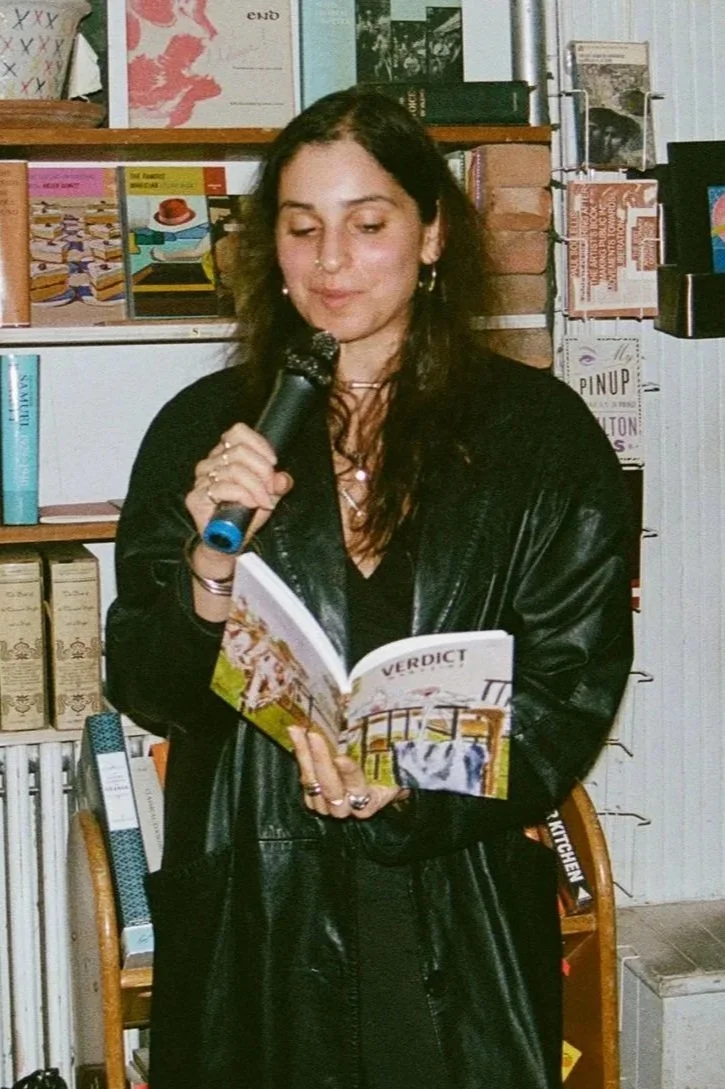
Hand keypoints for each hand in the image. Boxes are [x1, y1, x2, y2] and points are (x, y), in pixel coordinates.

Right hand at [185, 422, 292, 543]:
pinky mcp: (195, 497)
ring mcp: (201, 479)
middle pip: (240, 451)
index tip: (273, 463)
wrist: (229, 542)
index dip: (258, 444)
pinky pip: (222, 488)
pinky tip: (251, 504)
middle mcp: (210, 463)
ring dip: (256, 487)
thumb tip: (283, 479)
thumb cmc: (245, 515)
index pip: (237, 432)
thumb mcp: (268, 496)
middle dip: (263, 471)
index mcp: (225, 455)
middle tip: (271, 490)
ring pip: (234, 470)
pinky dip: (243, 495)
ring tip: (264, 501)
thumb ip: (277, 484)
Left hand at [288, 726, 408, 819]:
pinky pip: (304, 778)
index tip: (340, 758)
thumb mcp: (389, 757)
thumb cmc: (386, 765)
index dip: (349, 775)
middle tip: (314, 736)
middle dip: (321, 760)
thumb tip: (384, 719)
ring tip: (298, 730)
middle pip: (331, 789)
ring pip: (313, 783)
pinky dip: (300, 755)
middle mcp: (349, 808)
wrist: (375, 779)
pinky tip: (296, 735)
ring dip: (304, 755)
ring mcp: (329, 806)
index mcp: (372, 800)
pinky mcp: (314, 799)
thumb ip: (384, 745)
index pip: (359, 790)